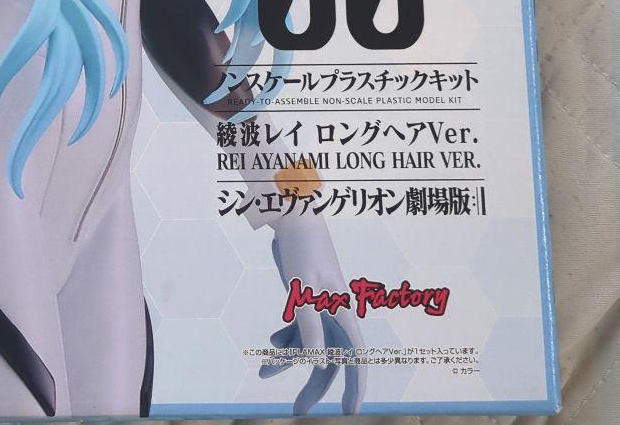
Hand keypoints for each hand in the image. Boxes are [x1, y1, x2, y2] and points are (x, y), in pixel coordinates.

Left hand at [261, 219, 365, 414]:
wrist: (291, 214)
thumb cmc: (302, 248)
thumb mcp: (303, 288)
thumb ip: (310, 326)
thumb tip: (317, 364)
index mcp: (343, 312)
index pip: (355, 359)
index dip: (356, 388)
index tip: (349, 413)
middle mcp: (335, 313)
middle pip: (330, 358)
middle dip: (315, 386)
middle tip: (298, 411)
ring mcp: (319, 306)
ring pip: (310, 344)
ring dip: (289, 360)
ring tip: (263, 372)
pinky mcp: (304, 297)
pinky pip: (299, 328)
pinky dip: (286, 338)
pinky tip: (271, 344)